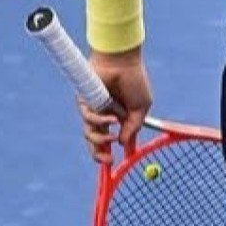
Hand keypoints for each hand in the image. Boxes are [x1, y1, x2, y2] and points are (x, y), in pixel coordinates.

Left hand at [83, 50, 151, 164]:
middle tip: (108, 161)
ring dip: (100, 139)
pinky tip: (112, 117)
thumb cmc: (134, 81)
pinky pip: (88, 118)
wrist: (123, 62)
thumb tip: (124, 145)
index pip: (109, 139)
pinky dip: (100, 121)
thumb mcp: (141, 108)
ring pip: (89, 133)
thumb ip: (133, 127)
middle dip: (98, 154)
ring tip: (112, 137)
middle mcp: (102, 115)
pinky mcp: (84, 101)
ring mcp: (92, 109)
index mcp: (116, 117)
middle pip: (94, 140)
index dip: (109, 152)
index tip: (116, 164)